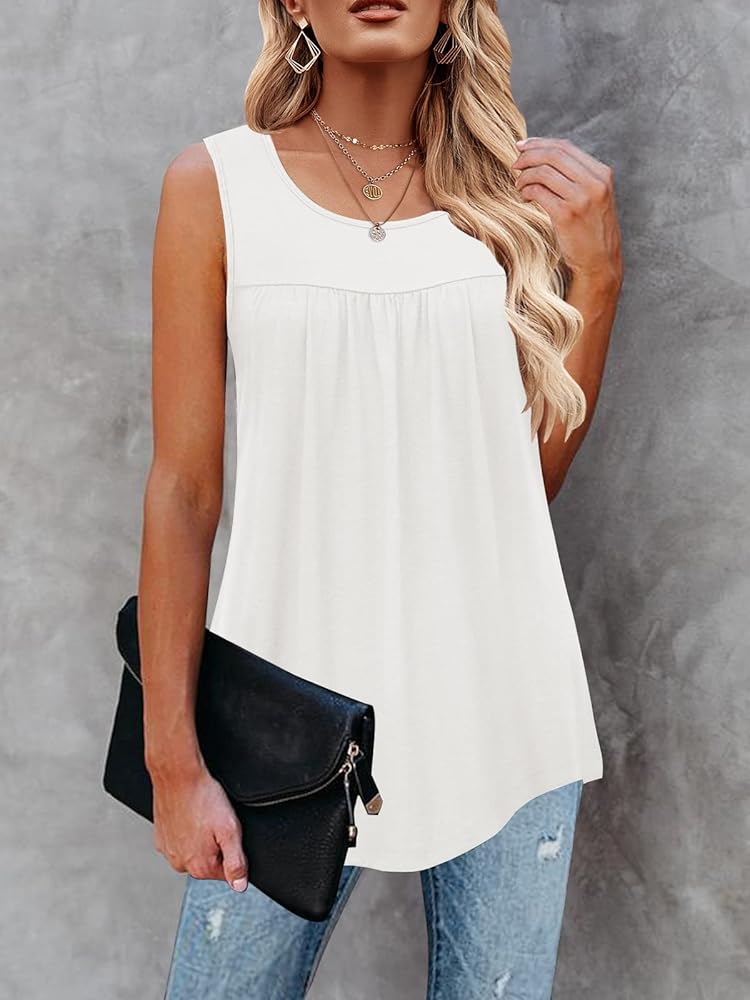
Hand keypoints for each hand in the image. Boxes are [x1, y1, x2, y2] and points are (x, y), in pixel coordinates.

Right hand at [150, 761, 248, 891]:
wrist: (178, 776)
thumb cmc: (204, 798)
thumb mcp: (230, 830)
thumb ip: (236, 862)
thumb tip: (240, 886)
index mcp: (199, 867)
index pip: (226, 873)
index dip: (232, 851)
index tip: (225, 832)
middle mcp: (180, 864)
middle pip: (209, 862)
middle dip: (216, 845)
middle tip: (214, 822)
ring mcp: (168, 851)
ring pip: (194, 851)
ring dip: (200, 838)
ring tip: (201, 816)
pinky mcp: (160, 838)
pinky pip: (179, 841)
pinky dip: (186, 831)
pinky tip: (190, 815)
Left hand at [512, 136, 622, 289]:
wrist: (600, 262)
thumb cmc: (591, 230)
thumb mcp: (593, 197)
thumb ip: (577, 177)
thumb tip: (543, 156)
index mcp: (602, 174)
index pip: (566, 147)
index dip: (540, 144)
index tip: (522, 147)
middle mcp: (594, 183)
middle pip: (553, 155)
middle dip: (528, 156)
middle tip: (515, 164)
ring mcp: (581, 198)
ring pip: (543, 172)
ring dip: (525, 176)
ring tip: (519, 186)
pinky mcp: (566, 215)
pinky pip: (538, 192)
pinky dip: (526, 191)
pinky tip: (524, 198)